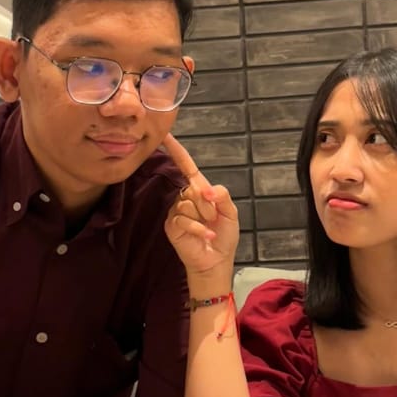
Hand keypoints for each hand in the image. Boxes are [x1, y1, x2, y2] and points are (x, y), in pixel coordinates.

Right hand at [162, 133, 239, 283]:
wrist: (216, 260)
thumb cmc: (224, 236)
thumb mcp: (230, 212)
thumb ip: (222, 195)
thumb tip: (206, 190)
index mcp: (199, 191)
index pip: (186, 166)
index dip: (177, 151)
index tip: (166, 136)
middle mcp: (185, 198)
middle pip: (193, 187)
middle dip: (208, 204)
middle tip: (214, 218)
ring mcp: (176, 211)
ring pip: (187, 203)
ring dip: (203, 217)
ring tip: (208, 228)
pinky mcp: (171, 225)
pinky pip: (182, 218)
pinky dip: (197, 227)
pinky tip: (205, 235)